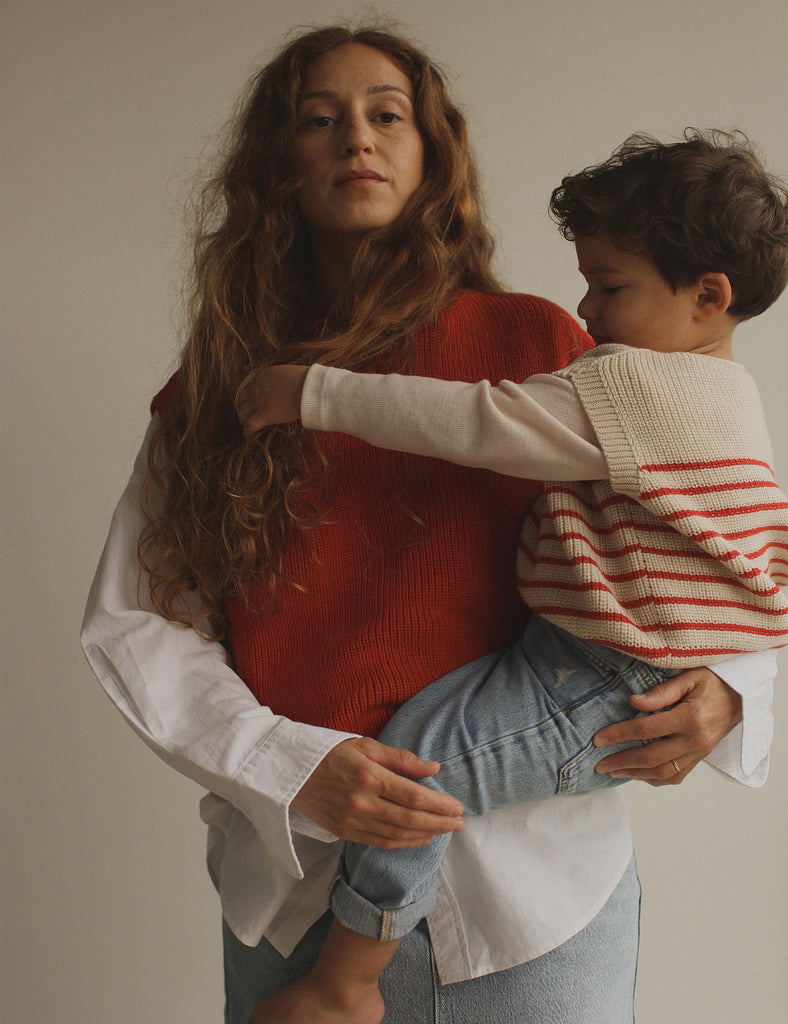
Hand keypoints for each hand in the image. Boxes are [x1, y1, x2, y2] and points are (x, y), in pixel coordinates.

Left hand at [237, 364, 309, 436]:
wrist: (310, 388)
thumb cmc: (309, 381)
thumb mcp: (291, 376)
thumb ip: (284, 382)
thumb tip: (289, 389)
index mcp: (264, 375)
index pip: (252, 386)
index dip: (253, 396)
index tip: (256, 403)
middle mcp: (257, 386)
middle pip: (242, 398)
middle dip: (244, 407)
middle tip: (248, 415)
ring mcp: (259, 401)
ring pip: (242, 412)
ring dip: (244, 419)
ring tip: (248, 426)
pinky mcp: (264, 414)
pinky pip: (250, 425)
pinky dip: (248, 431)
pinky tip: (250, 437)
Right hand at [291, 737, 465, 848]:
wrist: (290, 771)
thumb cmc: (330, 752)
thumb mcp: (365, 746)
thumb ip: (401, 758)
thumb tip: (434, 768)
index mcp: (368, 777)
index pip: (413, 797)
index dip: (439, 805)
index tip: (458, 807)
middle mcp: (362, 803)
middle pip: (410, 820)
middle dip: (440, 823)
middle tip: (461, 823)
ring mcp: (352, 821)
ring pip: (397, 835)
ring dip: (426, 835)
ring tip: (447, 831)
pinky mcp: (344, 832)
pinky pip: (380, 842)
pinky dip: (404, 843)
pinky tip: (420, 839)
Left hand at [592, 668, 741, 785]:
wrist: (741, 695)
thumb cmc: (713, 682)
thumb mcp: (689, 677)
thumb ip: (661, 691)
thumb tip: (633, 702)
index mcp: (691, 718)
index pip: (646, 730)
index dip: (619, 735)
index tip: (598, 739)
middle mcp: (696, 740)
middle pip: (652, 757)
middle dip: (622, 762)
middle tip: (599, 763)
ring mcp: (700, 752)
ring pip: (663, 772)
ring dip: (635, 774)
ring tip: (613, 771)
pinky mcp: (701, 758)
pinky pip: (676, 776)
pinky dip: (655, 779)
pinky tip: (637, 774)